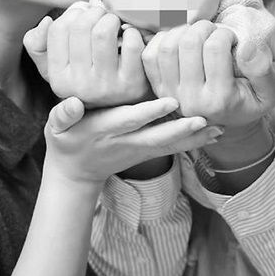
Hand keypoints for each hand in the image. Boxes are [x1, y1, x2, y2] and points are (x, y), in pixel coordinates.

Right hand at [24, 2, 150, 107]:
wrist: (123, 106)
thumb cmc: (87, 76)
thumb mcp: (56, 65)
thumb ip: (39, 43)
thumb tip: (47, 21)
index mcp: (58, 79)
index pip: (58, 29)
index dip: (73, 12)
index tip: (84, 13)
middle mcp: (80, 86)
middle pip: (82, 26)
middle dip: (94, 12)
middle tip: (102, 15)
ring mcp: (107, 86)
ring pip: (103, 32)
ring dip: (111, 19)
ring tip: (114, 23)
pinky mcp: (132, 83)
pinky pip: (130, 44)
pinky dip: (132, 32)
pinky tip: (129, 37)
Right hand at [44, 96, 221, 185]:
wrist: (75, 173)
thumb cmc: (65, 140)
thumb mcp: (55, 127)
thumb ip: (62, 114)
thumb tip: (73, 103)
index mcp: (105, 129)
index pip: (130, 120)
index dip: (149, 112)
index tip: (169, 102)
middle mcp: (126, 141)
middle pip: (157, 137)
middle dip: (181, 130)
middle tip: (204, 121)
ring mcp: (138, 150)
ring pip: (169, 145)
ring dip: (194, 138)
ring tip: (219, 129)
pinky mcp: (147, 152)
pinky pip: (172, 147)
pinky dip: (193, 142)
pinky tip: (214, 134)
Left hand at [141, 20, 274, 126]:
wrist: (226, 122)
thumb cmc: (249, 101)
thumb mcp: (270, 91)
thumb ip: (263, 69)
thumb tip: (246, 47)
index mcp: (219, 100)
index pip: (215, 48)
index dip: (225, 33)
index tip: (232, 38)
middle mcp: (190, 99)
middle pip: (189, 43)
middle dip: (204, 27)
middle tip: (215, 31)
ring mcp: (169, 94)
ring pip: (167, 47)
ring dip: (183, 30)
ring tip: (198, 34)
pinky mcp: (157, 88)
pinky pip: (149, 55)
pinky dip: (162, 40)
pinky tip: (180, 40)